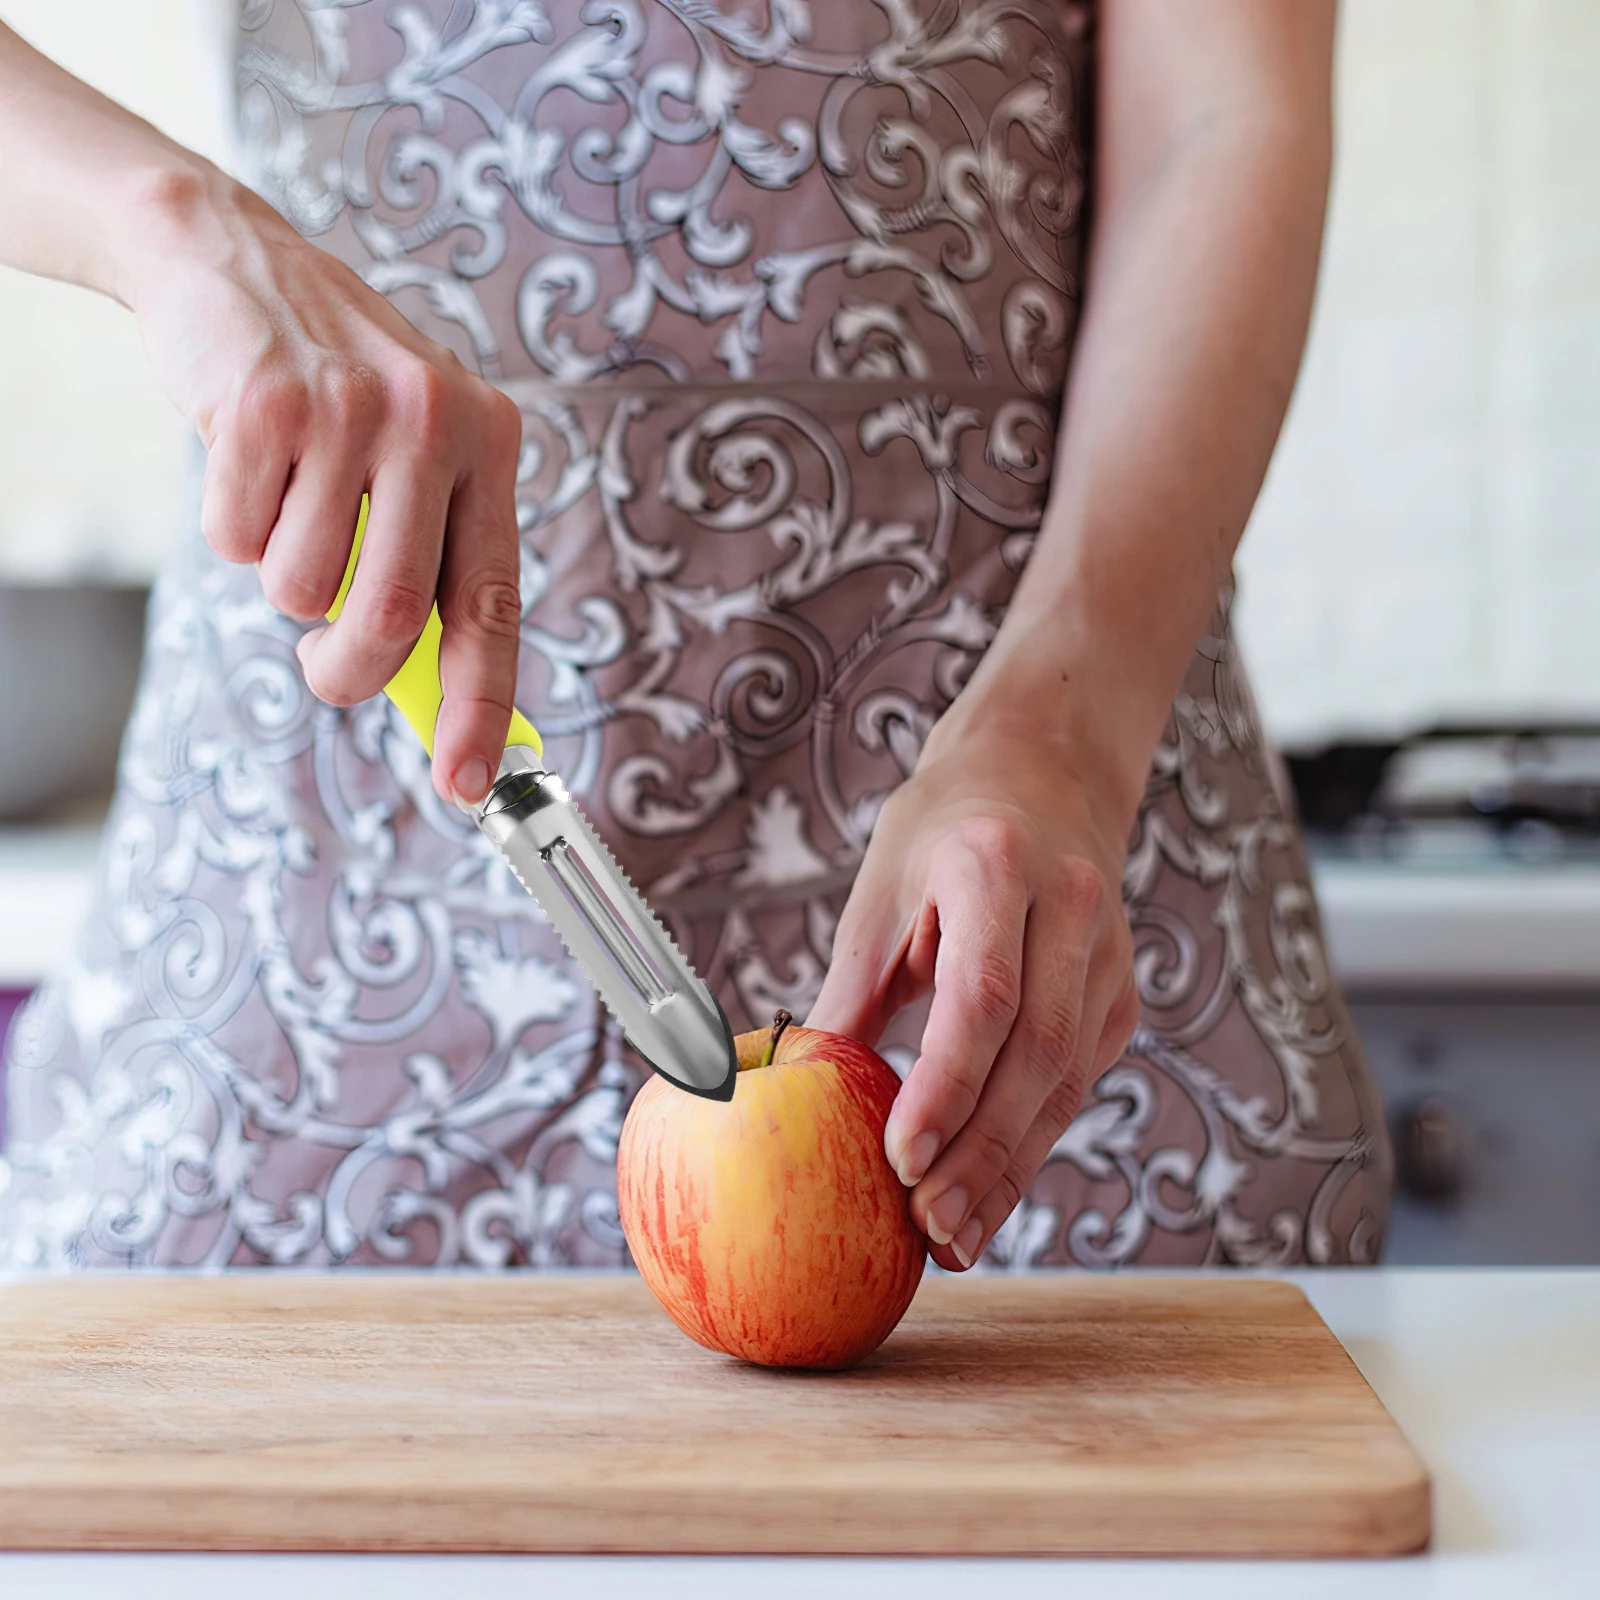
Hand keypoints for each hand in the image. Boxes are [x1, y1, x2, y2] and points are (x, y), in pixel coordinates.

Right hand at [121, 165, 523, 805]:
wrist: (231, 259)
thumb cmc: (334, 395)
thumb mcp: (409, 462)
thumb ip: (429, 565)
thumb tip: (433, 701)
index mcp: (490, 447)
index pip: (495, 606)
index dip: (482, 707)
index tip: (467, 783)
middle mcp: (436, 422)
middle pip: (395, 618)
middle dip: (348, 672)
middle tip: (323, 667)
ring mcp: (352, 407)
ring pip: (304, 588)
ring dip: (280, 582)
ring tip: (286, 511)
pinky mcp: (268, 401)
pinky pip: (235, 538)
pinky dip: (230, 530)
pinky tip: (247, 464)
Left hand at [807, 722, 1138, 1271]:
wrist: (1044, 773)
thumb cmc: (940, 833)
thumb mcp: (880, 890)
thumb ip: (850, 990)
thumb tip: (794, 1093)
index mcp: (997, 867)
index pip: (985, 995)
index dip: (946, 1085)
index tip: (901, 1160)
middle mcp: (1071, 909)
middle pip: (1036, 1053)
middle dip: (981, 1153)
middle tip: (926, 1229)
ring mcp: (1108, 956)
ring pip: (1066, 1080)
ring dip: (1010, 1168)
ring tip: (952, 1237)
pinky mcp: (1120, 996)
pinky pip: (1076, 1082)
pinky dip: (1030, 1144)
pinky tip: (988, 1194)